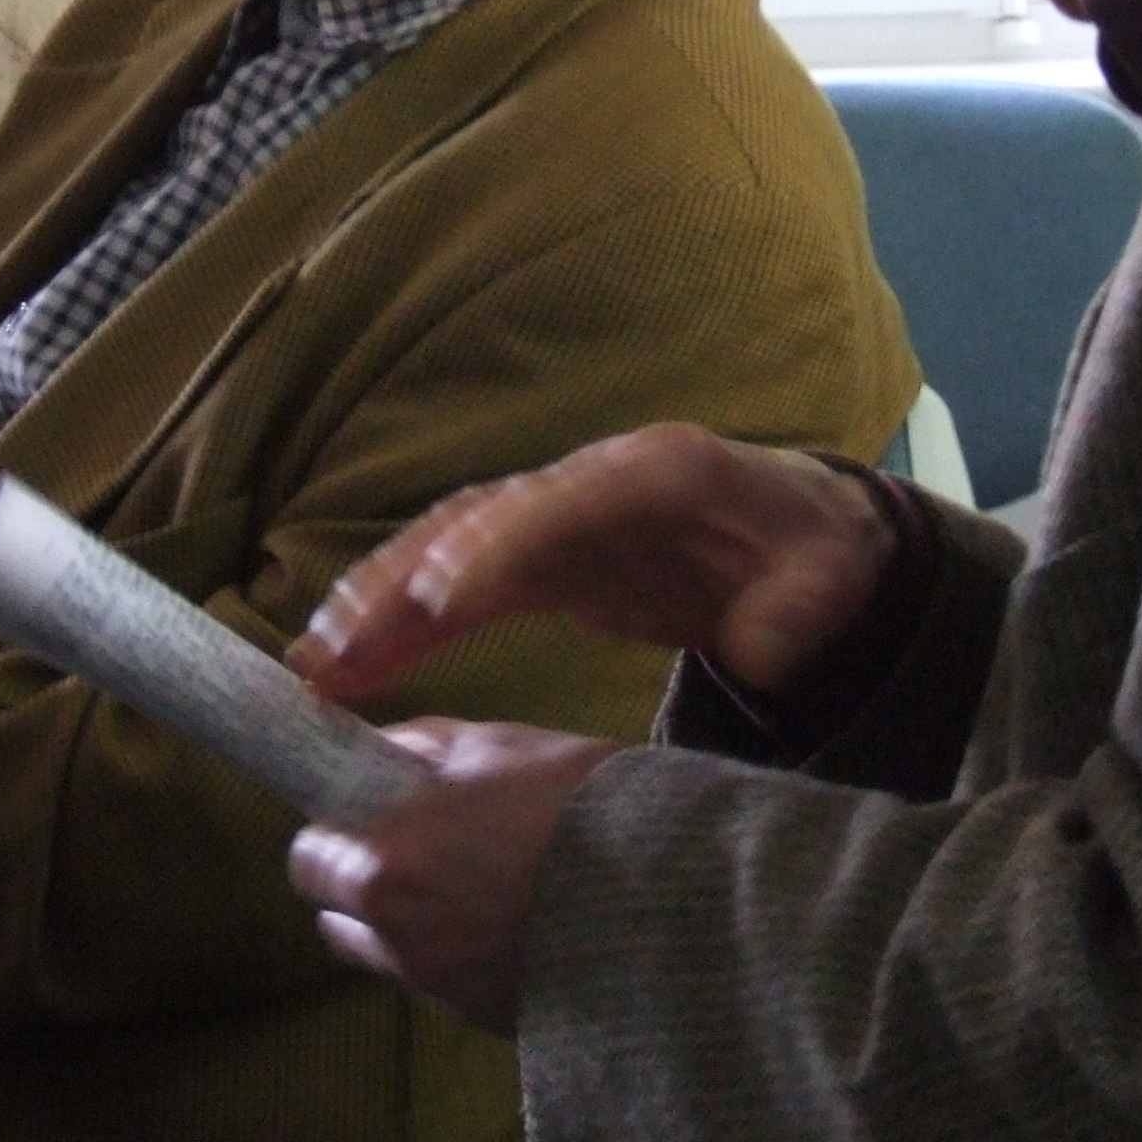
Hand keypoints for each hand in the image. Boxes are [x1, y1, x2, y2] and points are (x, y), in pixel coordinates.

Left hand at [287, 720, 625, 1033]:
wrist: (668, 894)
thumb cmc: (575, 802)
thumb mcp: (499, 746)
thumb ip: (424, 746)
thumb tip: (383, 747)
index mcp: (382, 868)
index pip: (307, 862)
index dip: (333, 834)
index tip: (371, 813)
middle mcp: (397, 941)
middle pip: (338, 919)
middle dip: (363, 885)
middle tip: (421, 849)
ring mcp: (442, 990)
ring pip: (390, 957)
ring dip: (408, 925)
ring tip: (472, 888)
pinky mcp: (486, 1021)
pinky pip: (445, 984)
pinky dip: (458, 957)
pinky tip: (511, 922)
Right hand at [290, 422, 898, 701]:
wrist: (801, 537)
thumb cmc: (811, 550)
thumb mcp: (827, 575)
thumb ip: (794, 609)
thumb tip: (759, 645)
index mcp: (658, 472)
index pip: (569, 501)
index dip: (505, 543)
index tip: (447, 594)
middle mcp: (585, 485)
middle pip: (481, 519)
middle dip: (405, 577)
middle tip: (338, 643)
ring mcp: (552, 522)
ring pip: (446, 551)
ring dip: (377, 604)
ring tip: (313, 666)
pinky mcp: (534, 566)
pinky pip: (452, 590)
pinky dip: (399, 625)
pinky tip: (344, 668)